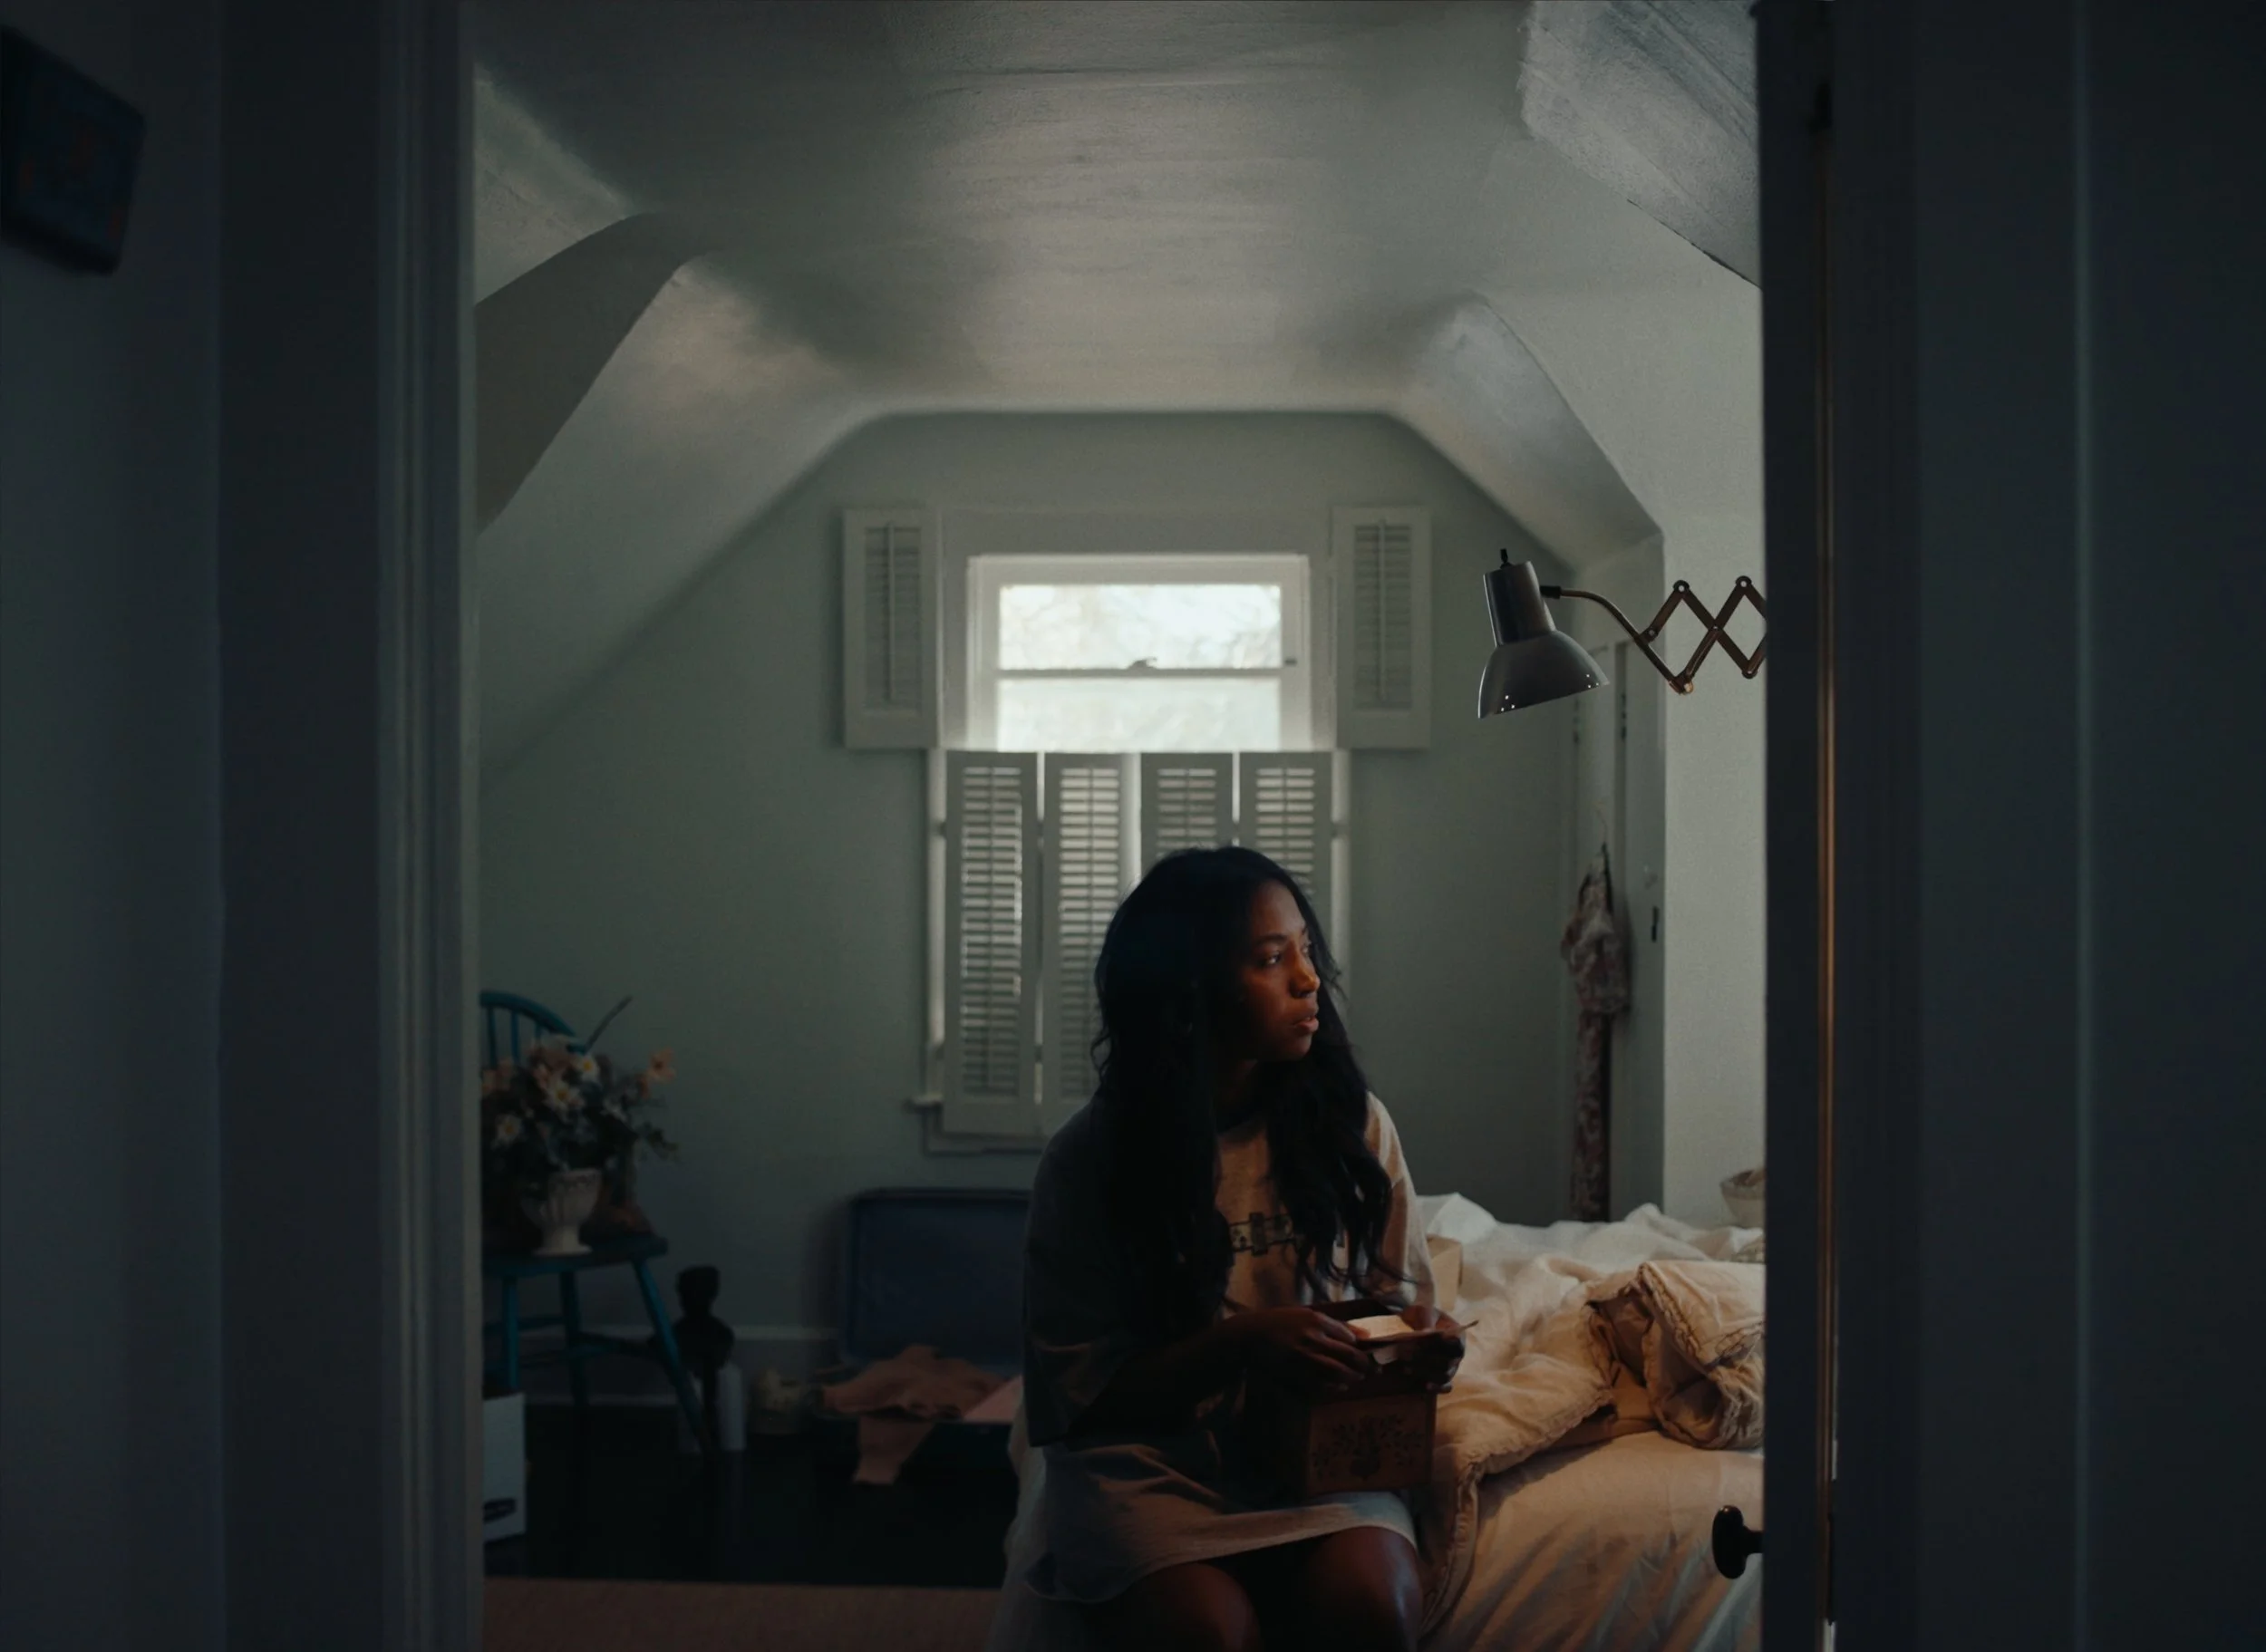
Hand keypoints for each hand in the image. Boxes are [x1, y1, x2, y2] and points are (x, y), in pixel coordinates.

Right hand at [1229, 1307, 1375, 1394]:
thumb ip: (1335, 1324)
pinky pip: (1321, 1385)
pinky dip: (1334, 1386)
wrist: (1250, 1336)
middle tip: (1372, 1370)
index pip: (1350, 1338)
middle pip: (1349, 1356)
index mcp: (1316, 1321)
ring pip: (1338, 1373)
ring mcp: (1304, 1359)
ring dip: (1352, 1378)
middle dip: (1365, 1365)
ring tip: (1357, 1378)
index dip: (1363, 1348)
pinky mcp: (1295, 1374)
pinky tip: (1339, 1385)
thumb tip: (1364, 1333)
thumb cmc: (1280, 1322)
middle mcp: (1312, 1339)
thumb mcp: (1307, 1314)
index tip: (1370, 1353)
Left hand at [1397, 1302, 1466, 1391]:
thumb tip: (1427, 1332)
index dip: (1442, 1344)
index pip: (1456, 1343)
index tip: (1424, 1341)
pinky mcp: (1444, 1378)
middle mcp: (1457, 1353)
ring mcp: (1452, 1367)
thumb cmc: (1422, 1315)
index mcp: (1458, 1335)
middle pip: (1448, 1361)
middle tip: (1404, 1354)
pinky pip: (1446, 1387)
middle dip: (1425, 1359)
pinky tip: (1425, 1385)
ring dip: (1425, 1373)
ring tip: (1406, 1368)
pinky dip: (1438, 1388)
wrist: (1417, 1322)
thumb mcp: (1423, 1311)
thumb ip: (1426, 1320)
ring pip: (1445, 1375)